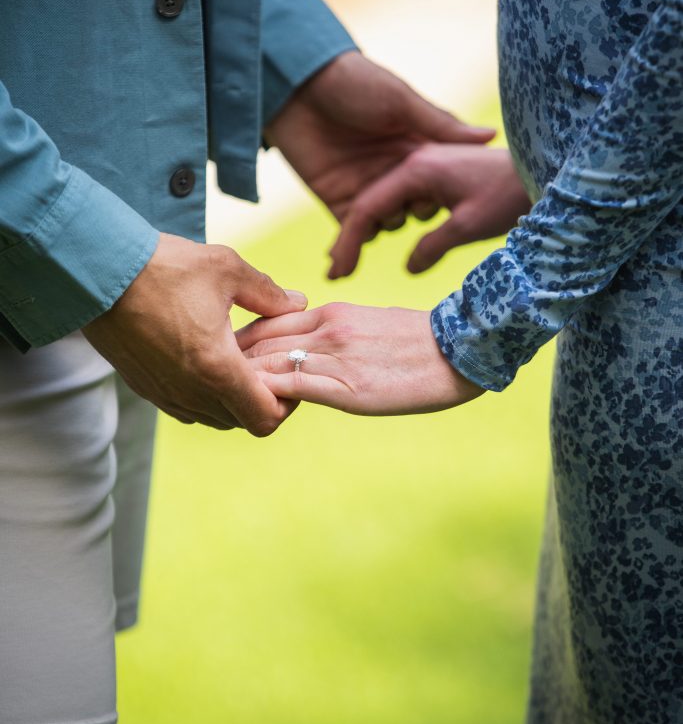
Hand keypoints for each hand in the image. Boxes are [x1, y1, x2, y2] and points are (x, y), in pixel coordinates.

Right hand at [82, 233, 306, 434]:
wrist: (97, 272)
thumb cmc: (163, 267)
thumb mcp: (227, 269)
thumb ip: (268, 293)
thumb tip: (296, 303)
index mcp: (216, 369)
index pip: (265, 418)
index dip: (287, 402)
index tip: (287, 372)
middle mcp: (190, 393)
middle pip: (242, 420)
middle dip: (260, 395)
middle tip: (264, 359)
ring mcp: (165, 394)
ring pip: (214, 417)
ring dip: (231, 395)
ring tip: (235, 354)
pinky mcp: (145, 388)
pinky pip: (187, 407)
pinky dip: (205, 392)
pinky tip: (206, 354)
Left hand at [237, 302, 482, 415]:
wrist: (461, 350)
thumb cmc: (420, 343)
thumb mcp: (369, 326)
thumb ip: (335, 335)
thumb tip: (309, 351)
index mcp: (331, 312)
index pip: (266, 323)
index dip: (238, 343)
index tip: (221, 361)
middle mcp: (325, 330)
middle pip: (257, 341)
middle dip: (227, 362)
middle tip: (205, 381)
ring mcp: (334, 358)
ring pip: (267, 364)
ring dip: (239, 382)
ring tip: (220, 400)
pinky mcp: (346, 388)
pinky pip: (290, 388)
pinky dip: (265, 398)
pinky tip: (252, 411)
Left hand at [265, 51, 495, 223]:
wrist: (299, 85)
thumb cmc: (356, 83)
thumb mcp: (402, 102)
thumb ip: (441, 125)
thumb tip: (492, 136)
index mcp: (415, 147)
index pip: (440, 182)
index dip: (448, 195)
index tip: (453, 199)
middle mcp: (394, 171)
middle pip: (416, 209)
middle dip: (420, 216)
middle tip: (418, 210)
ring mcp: (366, 187)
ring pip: (387, 224)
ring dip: (389, 230)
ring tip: (385, 228)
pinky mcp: (337, 199)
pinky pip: (352, 230)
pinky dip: (353, 246)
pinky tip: (352, 258)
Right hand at [329, 143, 530, 277]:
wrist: (545, 169)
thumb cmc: (510, 195)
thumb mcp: (469, 226)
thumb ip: (433, 246)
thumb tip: (408, 268)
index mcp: (416, 170)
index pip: (367, 209)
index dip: (348, 244)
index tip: (336, 274)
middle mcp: (415, 163)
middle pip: (369, 203)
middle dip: (349, 237)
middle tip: (334, 273)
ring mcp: (425, 166)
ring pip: (384, 201)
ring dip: (364, 229)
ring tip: (347, 260)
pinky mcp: (438, 175)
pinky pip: (402, 199)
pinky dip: (387, 220)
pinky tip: (380, 238)